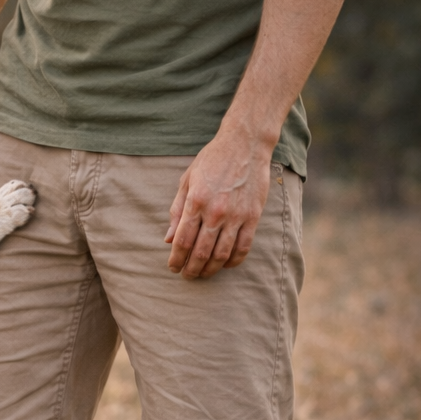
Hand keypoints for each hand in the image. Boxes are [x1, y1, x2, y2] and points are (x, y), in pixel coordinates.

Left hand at [165, 128, 273, 278]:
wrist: (245, 144)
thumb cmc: (212, 161)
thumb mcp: (187, 181)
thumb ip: (177, 211)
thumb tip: (167, 239)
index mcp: (195, 202)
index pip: (182, 241)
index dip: (176, 259)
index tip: (173, 268)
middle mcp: (215, 211)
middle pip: (201, 252)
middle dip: (191, 269)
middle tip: (187, 275)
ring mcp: (236, 215)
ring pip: (221, 254)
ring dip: (210, 269)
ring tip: (203, 274)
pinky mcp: (252, 217)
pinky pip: (243, 247)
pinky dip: (233, 261)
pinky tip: (225, 264)